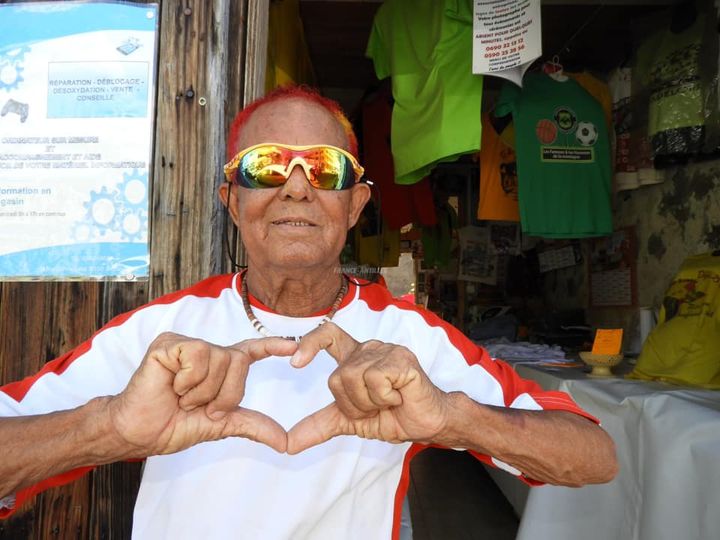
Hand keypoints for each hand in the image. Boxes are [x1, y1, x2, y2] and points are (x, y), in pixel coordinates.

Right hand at [108, 332, 297, 455]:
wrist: (139, 432)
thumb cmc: (174, 425)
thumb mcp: (220, 426)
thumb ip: (253, 426)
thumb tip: (286, 443)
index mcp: (220, 368)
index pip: (251, 352)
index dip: (272, 346)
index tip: (293, 346)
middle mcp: (208, 352)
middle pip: (239, 362)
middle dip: (223, 394)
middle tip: (197, 406)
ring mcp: (188, 345)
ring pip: (219, 359)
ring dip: (201, 390)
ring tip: (181, 396)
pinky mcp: (169, 343)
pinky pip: (196, 356)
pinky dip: (187, 380)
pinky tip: (171, 385)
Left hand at [286, 323, 450, 453]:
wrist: (427, 424)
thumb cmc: (392, 416)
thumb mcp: (349, 421)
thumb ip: (319, 426)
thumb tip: (288, 444)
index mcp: (355, 357)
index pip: (327, 335)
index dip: (309, 344)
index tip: (294, 363)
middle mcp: (368, 349)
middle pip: (337, 377)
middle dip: (353, 405)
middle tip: (375, 407)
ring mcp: (386, 350)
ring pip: (354, 378)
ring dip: (369, 403)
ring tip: (389, 401)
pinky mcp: (401, 358)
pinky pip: (375, 380)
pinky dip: (385, 398)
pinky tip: (399, 396)